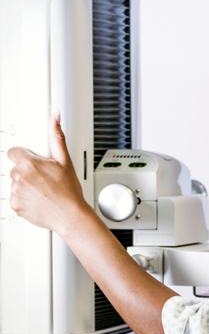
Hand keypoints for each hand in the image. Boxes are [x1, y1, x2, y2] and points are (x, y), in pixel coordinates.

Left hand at [8, 113, 90, 232]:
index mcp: (29, 164)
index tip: (33, 161)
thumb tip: (54, 118)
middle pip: (16, 168)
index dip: (25, 156)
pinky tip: (38, 198)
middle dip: (27, 171)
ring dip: (26, 185)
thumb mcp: (65, 161)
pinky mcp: (15, 205)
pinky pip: (15, 197)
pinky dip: (24, 198)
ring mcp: (15, 192)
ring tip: (43, 190)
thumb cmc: (69, 191)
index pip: (14, 152)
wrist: (69, 215)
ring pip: (15, 183)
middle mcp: (19, 177)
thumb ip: (57, 137)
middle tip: (44, 178)